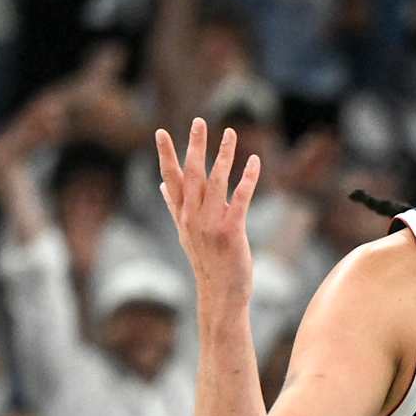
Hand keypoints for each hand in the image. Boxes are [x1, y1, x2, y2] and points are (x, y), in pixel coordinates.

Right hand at [155, 118, 260, 307]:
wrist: (220, 294)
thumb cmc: (206, 262)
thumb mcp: (185, 233)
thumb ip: (174, 206)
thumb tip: (162, 185)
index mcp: (182, 216)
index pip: (171, 179)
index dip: (166, 155)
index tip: (161, 132)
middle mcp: (193, 218)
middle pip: (192, 175)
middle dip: (195, 146)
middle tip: (198, 121)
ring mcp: (211, 225)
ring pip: (216, 182)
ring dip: (224, 155)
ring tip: (230, 133)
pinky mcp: (231, 232)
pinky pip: (240, 199)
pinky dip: (247, 178)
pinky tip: (254, 161)